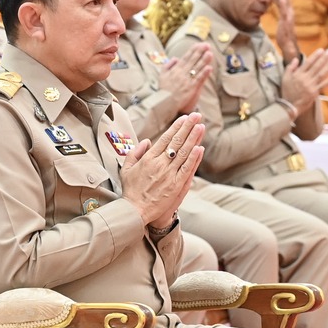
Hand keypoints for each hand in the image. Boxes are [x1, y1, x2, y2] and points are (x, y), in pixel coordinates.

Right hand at [119, 114, 203, 229]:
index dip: (176, 127)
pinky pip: (187, 169)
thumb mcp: (126, 169)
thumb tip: (147, 141)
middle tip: (197, 116)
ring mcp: (169, 175)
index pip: (165, 139)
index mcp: (148, 159)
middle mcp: (160, 164)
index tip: (184, 118)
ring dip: (194, 139)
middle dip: (188, 127)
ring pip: (184, 153)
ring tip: (201, 127)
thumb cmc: (130, 190)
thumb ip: (135, 152)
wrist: (135, 211)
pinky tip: (199, 148)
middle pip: (177, 142)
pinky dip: (193, 158)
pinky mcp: (176, 186)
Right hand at [158, 42, 214, 114]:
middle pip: (193, 60)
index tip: (199, 44)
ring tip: (210, 53)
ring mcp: (187, 80)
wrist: (165, 103)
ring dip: (204, 60)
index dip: (193, 50)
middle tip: (207, 45)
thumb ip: (168, 65)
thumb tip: (176, 58)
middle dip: (200, 52)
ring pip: (197, 68)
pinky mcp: (192, 88)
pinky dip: (204, 73)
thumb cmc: (164, 90)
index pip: (186, 57)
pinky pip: (199, 79)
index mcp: (175, 70)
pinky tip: (209, 68)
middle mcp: (182, 73)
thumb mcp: (162, 75)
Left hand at [268, 0, 301, 62]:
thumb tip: (282, 22)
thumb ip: (282, 23)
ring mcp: (288, 15)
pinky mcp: (286, 18)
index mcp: (288, 15)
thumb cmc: (286, 41)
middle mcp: (289, 13)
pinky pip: (281, 5)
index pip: (284, 2)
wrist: (289, 47)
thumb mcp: (283, 31)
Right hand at [278, 48, 327, 117]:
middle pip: (316, 66)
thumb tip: (296, 59)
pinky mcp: (315, 93)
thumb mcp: (284, 78)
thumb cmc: (286, 92)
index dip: (315, 56)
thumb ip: (290, 68)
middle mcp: (305, 79)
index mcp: (298, 75)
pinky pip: (323, 85)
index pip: (308, 63)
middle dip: (324, 58)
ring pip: (321, 74)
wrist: (289, 106)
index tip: (321, 50)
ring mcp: (311, 86)